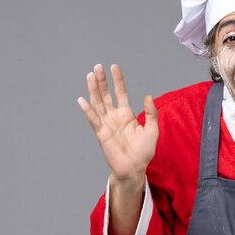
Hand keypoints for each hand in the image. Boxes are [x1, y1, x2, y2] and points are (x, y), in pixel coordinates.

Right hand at [77, 64, 157, 190]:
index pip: (120, 92)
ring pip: (98, 103)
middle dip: (102, 81)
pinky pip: (93, 120)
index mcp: (127, 114)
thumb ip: (151, 113)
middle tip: (97, 67)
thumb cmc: (144, 151)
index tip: (114, 66)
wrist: (134, 168)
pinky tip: (82, 100)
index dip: (117, 80)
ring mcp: (106, 124)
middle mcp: (114, 116)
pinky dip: (87, 110)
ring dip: (93, 90)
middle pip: (106, 94)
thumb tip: (148, 96)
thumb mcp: (152, 130)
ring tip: (90, 76)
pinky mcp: (101, 133)